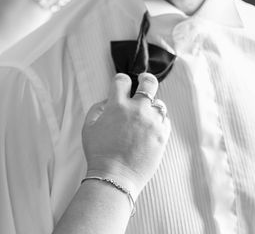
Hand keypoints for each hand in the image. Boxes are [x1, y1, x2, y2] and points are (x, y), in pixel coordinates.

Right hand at [81, 72, 170, 196]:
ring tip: (145, 112)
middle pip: (149, 83)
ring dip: (152, 105)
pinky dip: (159, 120)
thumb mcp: (88, 126)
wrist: (115, 176)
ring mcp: (152, 122)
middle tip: (144, 80)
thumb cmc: (98, 152)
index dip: (121, 80)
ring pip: (159, 103)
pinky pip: (165, 120)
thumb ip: (98, 108)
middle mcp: (137, 110)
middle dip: (146, 79)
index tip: (121, 83)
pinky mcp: (163, 135)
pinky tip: (150, 126)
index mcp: (117, 105)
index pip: (122, 80)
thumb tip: (109, 101)